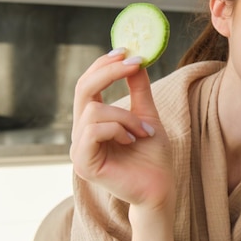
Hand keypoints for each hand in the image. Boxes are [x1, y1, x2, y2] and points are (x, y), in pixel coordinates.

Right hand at [69, 50, 173, 211]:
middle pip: (82, 89)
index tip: (126, 51)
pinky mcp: (83, 164)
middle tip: (133, 63)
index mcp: (92, 121)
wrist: (161, 189)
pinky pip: (94, 131)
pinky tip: (133, 141)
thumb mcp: (147, 115)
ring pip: (93, 110)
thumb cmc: (154, 156)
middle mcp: (81, 133)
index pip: (87, 84)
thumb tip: (135, 60)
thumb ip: (138, 90)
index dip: (103, 65)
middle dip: (108, 72)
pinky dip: (118, 129)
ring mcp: (79, 149)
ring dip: (125, 115)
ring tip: (144, 131)